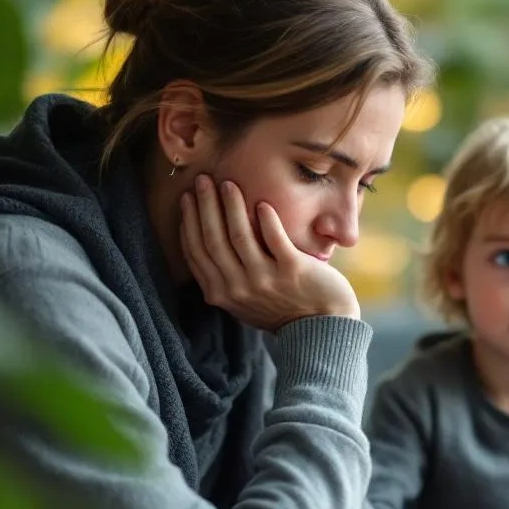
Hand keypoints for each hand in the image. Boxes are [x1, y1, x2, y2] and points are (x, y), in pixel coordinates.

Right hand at [180, 174, 359, 330]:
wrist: (321, 328)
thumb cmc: (281, 309)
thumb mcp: (241, 302)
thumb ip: (222, 279)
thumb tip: (201, 244)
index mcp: (221, 294)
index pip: (197, 252)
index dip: (189, 222)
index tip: (188, 199)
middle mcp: (238, 288)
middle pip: (213, 239)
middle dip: (205, 206)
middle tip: (204, 180)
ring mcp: (264, 280)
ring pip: (239, 236)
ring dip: (231, 206)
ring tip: (228, 184)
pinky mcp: (291, 271)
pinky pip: (274, 239)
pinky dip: (266, 220)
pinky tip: (262, 203)